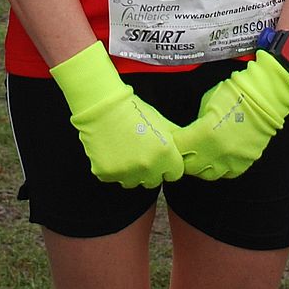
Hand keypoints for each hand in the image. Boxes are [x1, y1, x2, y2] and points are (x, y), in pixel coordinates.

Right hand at [50, 42, 183, 187]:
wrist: (103, 106)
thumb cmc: (134, 110)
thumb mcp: (161, 122)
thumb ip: (176, 139)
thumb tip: (186, 150)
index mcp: (165, 154)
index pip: (175, 174)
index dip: (168, 164)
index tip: (160, 155)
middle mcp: (148, 167)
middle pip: (154, 180)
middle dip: (151, 169)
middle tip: (140, 151)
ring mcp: (126, 173)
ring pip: (134, 182)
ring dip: (132, 172)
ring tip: (125, 150)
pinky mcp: (107, 174)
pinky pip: (115, 178)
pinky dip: (113, 168)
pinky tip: (112, 151)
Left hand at [174, 52, 288, 179]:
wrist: (266, 96)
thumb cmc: (235, 93)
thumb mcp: (206, 103)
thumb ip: (196, 124)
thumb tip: (191, 134)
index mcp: (205, 134)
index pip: (179, 148)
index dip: (174, 143)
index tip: (172, 138)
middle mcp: (218, 152)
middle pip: (190, 166)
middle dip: (183, 157)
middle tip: (182, 149)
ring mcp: (233, 160)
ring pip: (207, 174)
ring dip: (199, 166)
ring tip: (197, 155)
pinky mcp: (245, 163)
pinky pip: (226, 173)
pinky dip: (218, 168)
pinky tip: (216, 158)